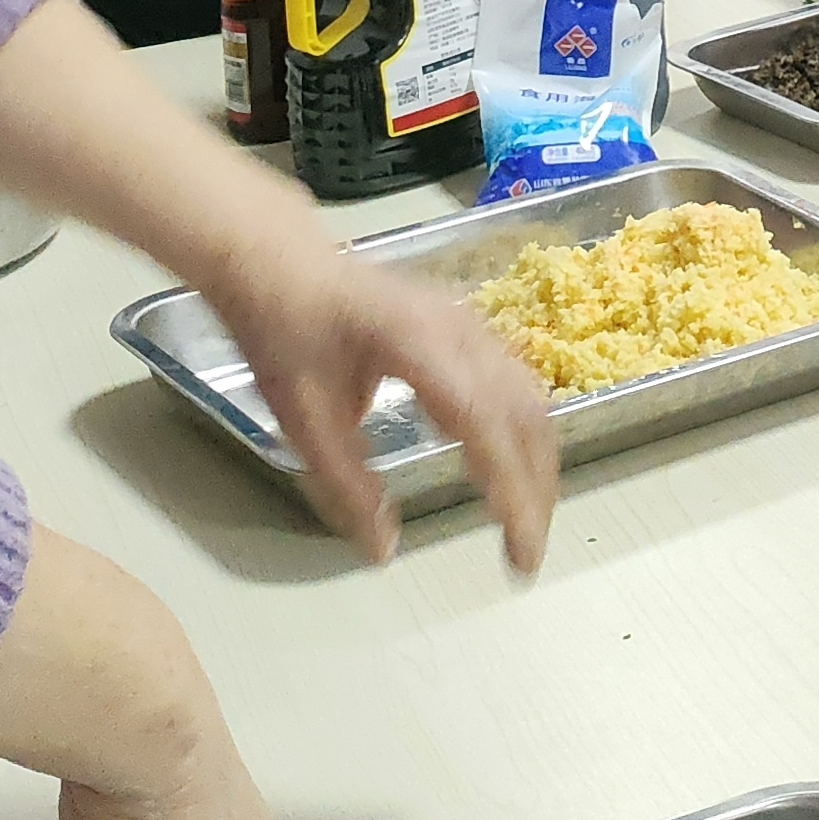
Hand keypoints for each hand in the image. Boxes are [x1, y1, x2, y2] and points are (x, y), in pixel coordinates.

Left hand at [197, 229, 555, 573]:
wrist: (281, 264)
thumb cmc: (287, 336)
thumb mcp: (303, 421)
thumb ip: (345, 486)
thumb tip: (385, 549)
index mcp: (421, 348)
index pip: (485, 426)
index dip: (510, 489)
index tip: (519, 549)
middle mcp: (460, 332)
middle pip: (525, 413)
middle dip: (536, 487)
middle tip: (526, 555)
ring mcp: (469, 325)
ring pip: (529, 397)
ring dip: (536, 460)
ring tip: (524, 518)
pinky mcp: (466, 328)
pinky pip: (514, 383)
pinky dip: (522, 432)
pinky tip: (503, 468)